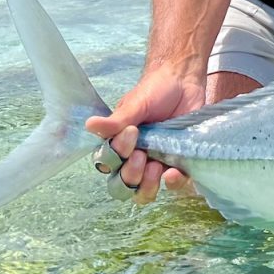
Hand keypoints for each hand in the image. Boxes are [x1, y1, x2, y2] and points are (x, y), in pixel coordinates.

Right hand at [85, 64, 204, 204]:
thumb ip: (116, 121)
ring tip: (155, 168)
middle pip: (122, 185)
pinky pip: (173, 184)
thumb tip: (89, 125)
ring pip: (144, 192)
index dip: (115, 155)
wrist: (184, 81)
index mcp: (118, 144)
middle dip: (129, 176)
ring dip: (147, 186)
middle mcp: (134, 158)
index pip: (108, 163)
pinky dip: (172, 183)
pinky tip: (173, 173)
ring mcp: (156, 163)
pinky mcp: (178, 164)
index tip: (132, 132)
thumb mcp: (135, 104)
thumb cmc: (155, 91)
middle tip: (141, 157)